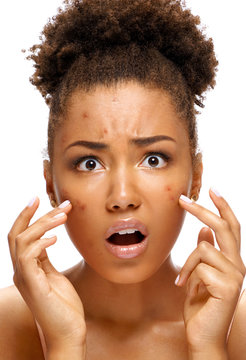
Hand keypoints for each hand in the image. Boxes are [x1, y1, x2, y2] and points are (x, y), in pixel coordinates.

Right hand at [8, 197, 85, 355]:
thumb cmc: (64, 306)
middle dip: (32, 214)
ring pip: (22, 241)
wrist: (68, 333)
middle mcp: (21, 271)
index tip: (39, 199)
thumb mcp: (54, 276)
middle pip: (17, 234)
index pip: (20, 236)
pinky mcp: (32, 285)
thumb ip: (45, 259)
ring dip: (42, 224)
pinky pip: (28, 257)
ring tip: (63, 215)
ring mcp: (24, 278)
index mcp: (27, 268)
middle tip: (54, 201)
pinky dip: (40, 242)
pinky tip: (56, 237)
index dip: (27, 216)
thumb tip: (47, 238)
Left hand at [177, 189, 245, 353]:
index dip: (223, 207)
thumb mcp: (199, 274)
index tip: (212, 189)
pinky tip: (187, 289)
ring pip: (204, 248)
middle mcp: (238, 265)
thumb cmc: (200, 306)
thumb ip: (205, 252)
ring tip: (183, 282)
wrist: (202, 336)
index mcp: (232, 261)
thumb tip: (204, 229)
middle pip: (223, 227)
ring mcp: (235, 275)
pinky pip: (199, 265)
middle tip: (182, 199)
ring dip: (188, 264)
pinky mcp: (227, 286)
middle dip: (202, 209)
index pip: (231, 227)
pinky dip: (188, 276)